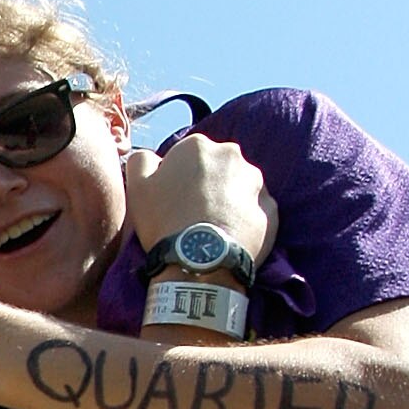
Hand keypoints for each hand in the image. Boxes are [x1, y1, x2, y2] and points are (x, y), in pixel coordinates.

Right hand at [123, 137, 277, 267]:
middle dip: (208, 183)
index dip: (178, 177)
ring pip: (239, 185)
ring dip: (229, 199)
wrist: (200, 262)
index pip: (186, 155)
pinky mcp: (271, 207)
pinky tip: (230, 234)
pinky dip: (245, 217)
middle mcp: (231, 155)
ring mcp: (255, 181)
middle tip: (193, 212)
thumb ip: (141, 161)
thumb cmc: (165, 222)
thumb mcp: (136, 187)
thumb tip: (152, 157)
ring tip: (214, 226)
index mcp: (197, 146)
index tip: (173, 198)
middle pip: (216, 166)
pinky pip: (257, 209)